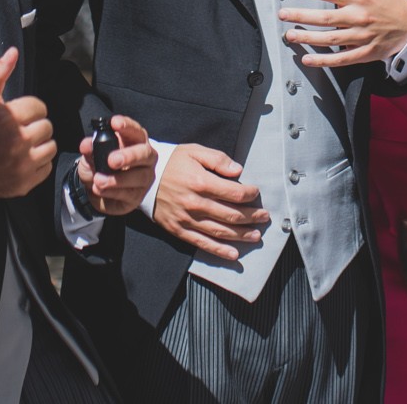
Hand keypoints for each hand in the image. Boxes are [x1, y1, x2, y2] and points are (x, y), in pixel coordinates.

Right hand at [0, 49, 55, 198]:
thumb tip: (13, 52)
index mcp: (10, 117)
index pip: (40, 107)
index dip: (30, 109)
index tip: (19, 115)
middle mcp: (19, 140)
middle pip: (47, 126)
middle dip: (35, 126)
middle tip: (20, 129)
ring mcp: (24, 162)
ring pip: (51, 146)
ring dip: (40, 144)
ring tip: (24, 143)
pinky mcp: (26, 181)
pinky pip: (46, 167)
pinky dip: (38, 163)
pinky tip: (24, 159)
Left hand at [75, 115, 158, 216]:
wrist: (97, 190)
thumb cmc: (99, 165)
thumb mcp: (90, 155)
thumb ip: (89, 149)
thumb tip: (86, 145)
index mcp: (134, 141)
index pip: (135, 130)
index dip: (127, 126)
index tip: (115, 123)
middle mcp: (145, 158)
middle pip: (145, 153)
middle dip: (130, 156)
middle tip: (112, 160)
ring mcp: (144, 177)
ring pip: (140, 177)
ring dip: (117, 179)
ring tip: (98, 180)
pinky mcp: (138, 196)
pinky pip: (130, 194)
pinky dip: (113, 191)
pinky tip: (99, 189)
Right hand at [153, 143, 267, 260]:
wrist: (143, 178)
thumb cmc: (172, 163)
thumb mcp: (194, 151)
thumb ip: (218, 159)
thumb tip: (238, 171)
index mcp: (201, 182)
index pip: (234, 193)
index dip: (249, 194)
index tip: (256, 193)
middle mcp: (195, 203)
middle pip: (231, 214)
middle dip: (251, 216)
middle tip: (264, 217)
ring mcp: (187, 219)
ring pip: (220, 231)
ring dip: (241, 235)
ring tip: (256, 236)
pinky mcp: (179, 230)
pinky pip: (202, 243)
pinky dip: (219, 250)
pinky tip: (233, 254)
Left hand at [277, 0, 406, 67]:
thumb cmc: (384, 0)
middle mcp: (359, 16)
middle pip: (325, 17)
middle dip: (301, 15)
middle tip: (282, 14)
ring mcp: (362, 36)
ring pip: (331, 39)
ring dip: (308, 38)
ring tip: (289, 35)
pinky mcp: (366, 53)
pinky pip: (342, 59)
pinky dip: (324, 60)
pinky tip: (308, 59)